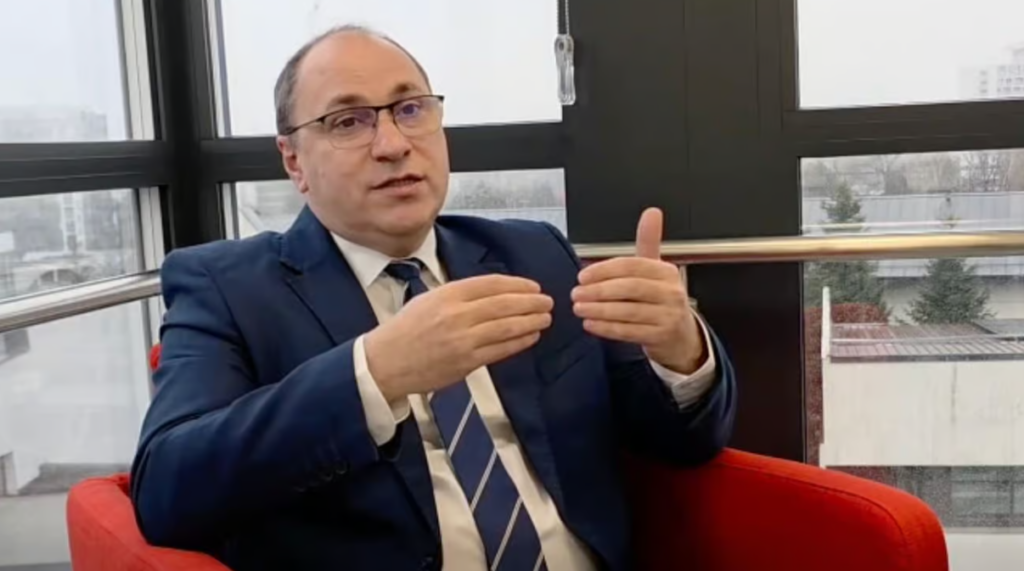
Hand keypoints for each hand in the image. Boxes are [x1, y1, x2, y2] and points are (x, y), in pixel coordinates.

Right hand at [364, 275, 553, 402]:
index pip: (491, 284)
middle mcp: (456, 315)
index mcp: (447, 295)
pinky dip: (519, 342)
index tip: (533, 286)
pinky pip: (500, 350)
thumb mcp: (429, 299)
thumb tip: (496, 293)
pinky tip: (531, 336)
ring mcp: (463, 340)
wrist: (386, 362)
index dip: (518, 284)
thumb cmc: (406, 329)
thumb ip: (460, 294)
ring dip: (531, 321)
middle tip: (547, 301)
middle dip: (531, 302)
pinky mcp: (466, 362)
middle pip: (504, 305)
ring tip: (545, 317)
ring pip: (507, 328)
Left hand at [572, 207, 704, 373]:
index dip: (604, 270)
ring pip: (629, 311)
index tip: (582, 276)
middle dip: (599, 291)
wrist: (681, 335)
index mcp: (666, 272)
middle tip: (576, 293)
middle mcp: (670, 292)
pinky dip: (607, 328)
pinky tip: (591, 324)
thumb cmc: (661, 299)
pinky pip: (630, 331)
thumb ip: (648, 242)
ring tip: (579, 308)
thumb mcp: (656, 270)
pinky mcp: (661, 336)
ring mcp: (668, 316)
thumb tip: (652, 212)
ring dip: (599, 310)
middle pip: (630, 288)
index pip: (632, 266)